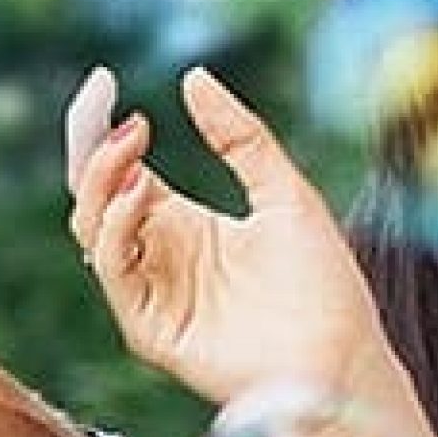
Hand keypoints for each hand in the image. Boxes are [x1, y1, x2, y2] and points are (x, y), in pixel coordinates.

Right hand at [68, 66, 391, 409]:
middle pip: (94, 194)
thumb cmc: (325, 287)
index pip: (120, 169)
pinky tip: (139, 196)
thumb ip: (240, 138)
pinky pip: (113, 271)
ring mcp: (150, 292)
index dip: (103, 127)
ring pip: (91, 228)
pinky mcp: (150, 328)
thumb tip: (194, 77)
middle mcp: (158, 256)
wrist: (346, 359)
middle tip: (116, 111)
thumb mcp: (285, 192)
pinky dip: (115, 228)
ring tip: (132, 147)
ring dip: (101, 181)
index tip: (104, 80)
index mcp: (183, 224)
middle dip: (94, 148)